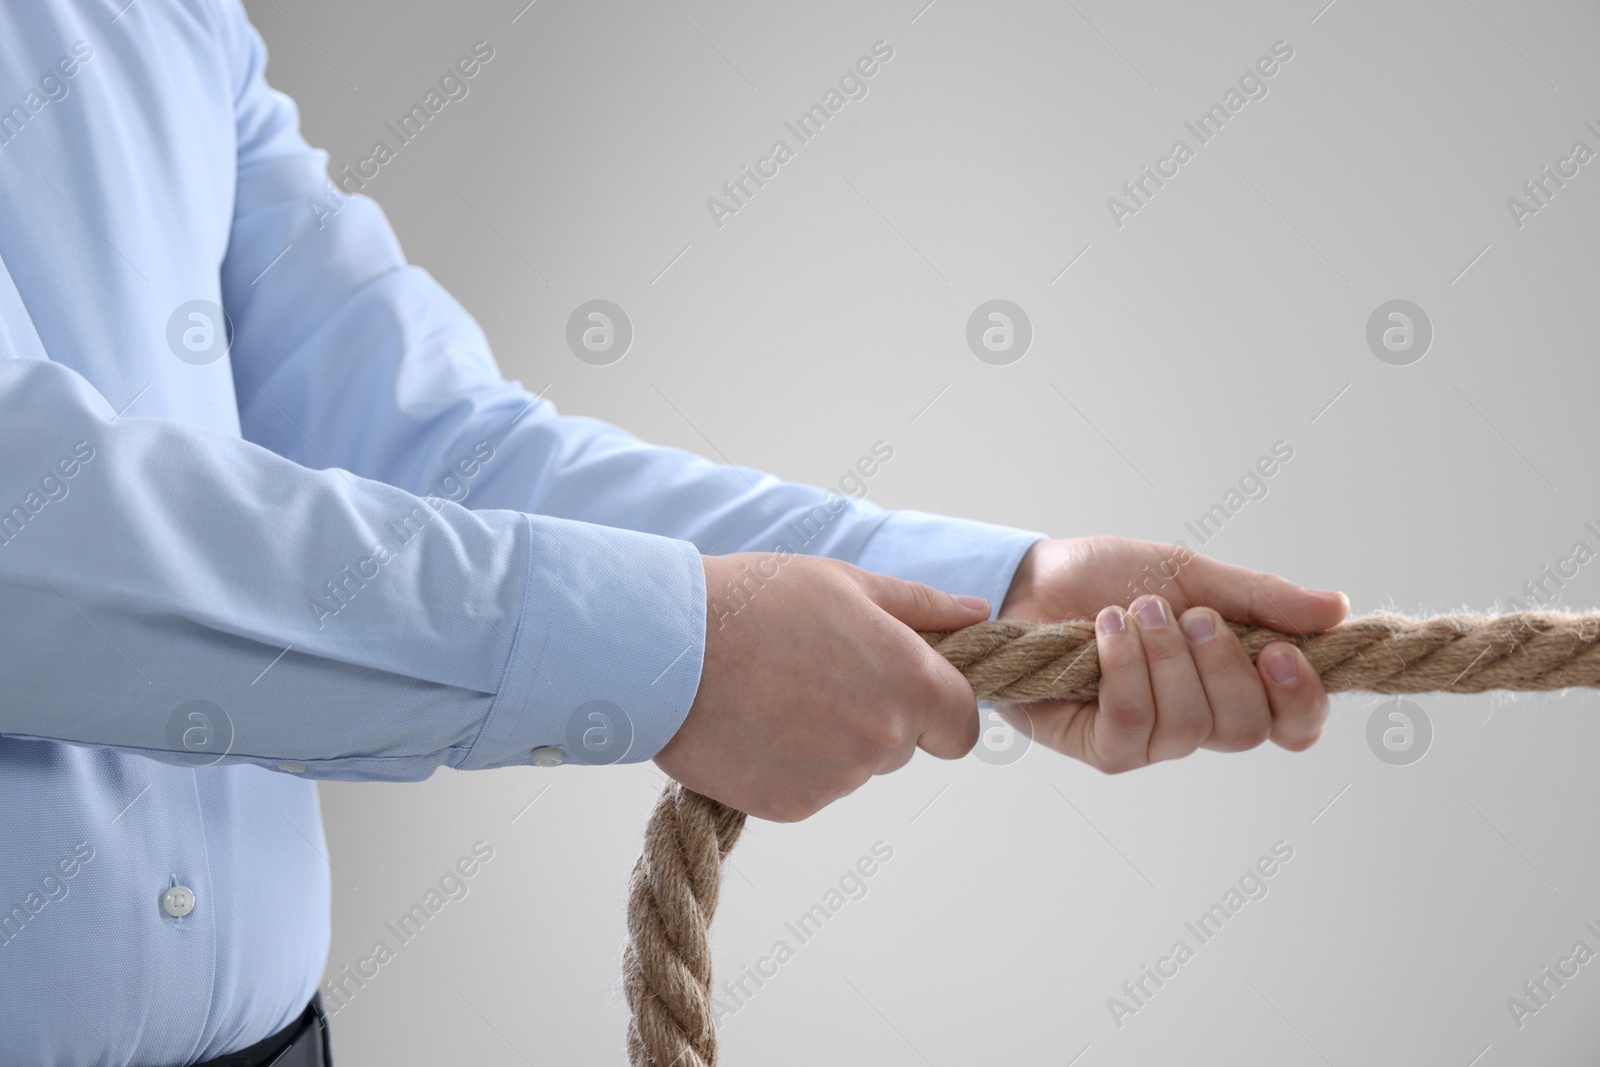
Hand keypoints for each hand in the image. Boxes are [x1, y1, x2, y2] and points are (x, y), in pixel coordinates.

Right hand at [656, 554, 991, 821]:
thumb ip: (922, 605)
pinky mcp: (790, 807)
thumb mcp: (847, 583)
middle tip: (816, 670)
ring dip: (828, 739)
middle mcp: (884, 742)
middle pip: (902, 746)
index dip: (938, 708)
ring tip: (774, 689)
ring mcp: (837, 781)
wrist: (665, 647)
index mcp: (912, 684)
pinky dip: (788, 763)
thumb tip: (978, 613)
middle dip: (874, 715)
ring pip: (853, 767)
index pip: (961, 728)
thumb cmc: (758, 600)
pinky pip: (808, 788)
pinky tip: (754, 721)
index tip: (901, 686)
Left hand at [995, 537, 1347, 770]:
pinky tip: (1108, 630)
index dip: (1300, 701)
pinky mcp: (1100, 747)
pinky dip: (1126, 671)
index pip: (1293, 725)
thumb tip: (1337, 608)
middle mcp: (1197, 721)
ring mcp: (1149, 741)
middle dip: (1222, 664)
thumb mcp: (1190, 573)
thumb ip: (1260, 597)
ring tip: (1140, 610)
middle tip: (1188, 615)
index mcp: (1232, 683)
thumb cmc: (1108, 578)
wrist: (1030, 577)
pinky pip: (1135, 725)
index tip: (1283, 652)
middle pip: (1247, 729)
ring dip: (1167, 658)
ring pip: (1191, 727)